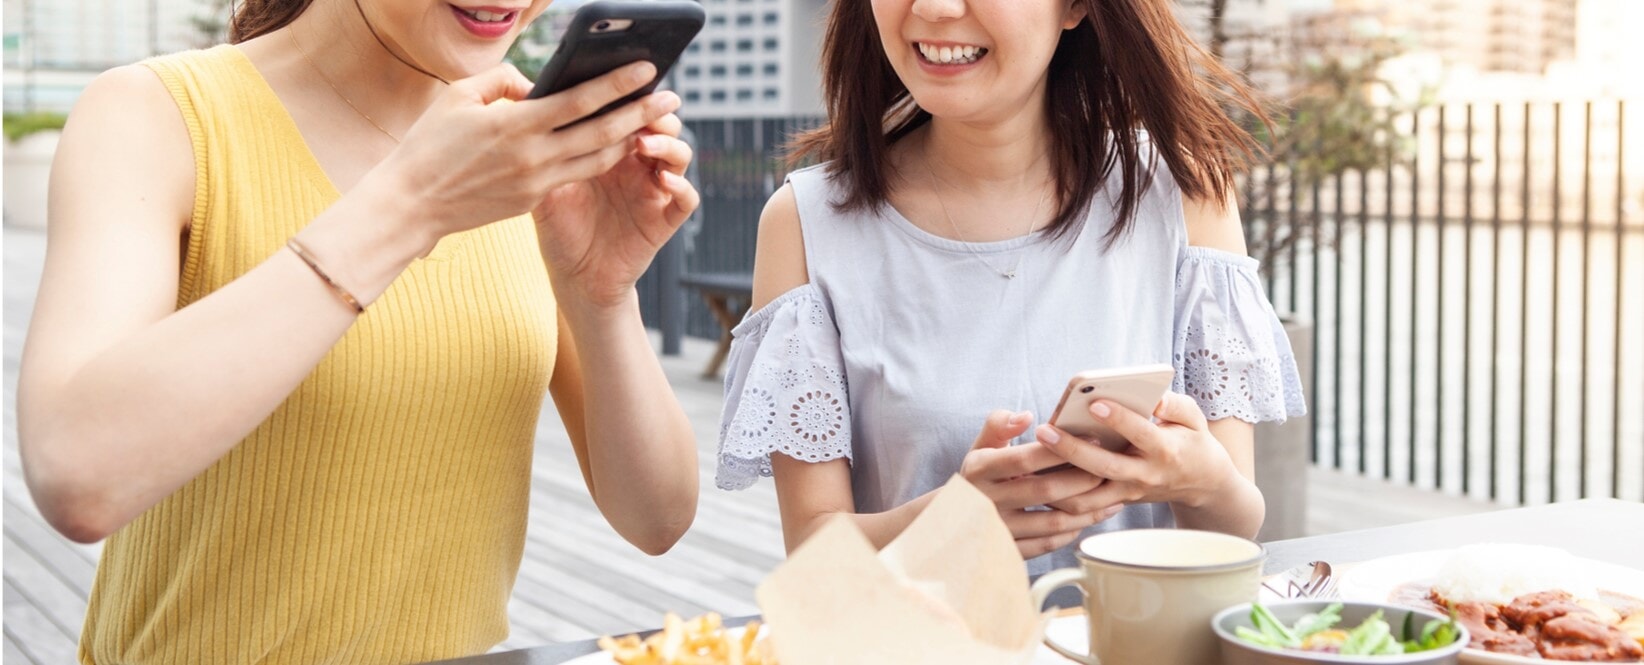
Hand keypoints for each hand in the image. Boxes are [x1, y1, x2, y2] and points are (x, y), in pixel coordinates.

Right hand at [374, 61, 678, 248]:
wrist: (411, 204)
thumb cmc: (430, 143)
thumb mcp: (460, 97)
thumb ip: (504, 82)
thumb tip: (538, 84)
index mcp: (515, 125)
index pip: (581, 100)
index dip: (619, 84)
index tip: (648, 70)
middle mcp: (533, 157)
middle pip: (603, 132)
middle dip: (642, 113)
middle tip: (672, 98)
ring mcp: (536, 183)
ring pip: (597, 160)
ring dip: (629, 140)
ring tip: (652, 122)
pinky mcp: (533, 202)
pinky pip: (575, 175)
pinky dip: (599, 158)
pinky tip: (615, 145)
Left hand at [533, 108, 698, 307]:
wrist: (574, 278)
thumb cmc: (559, 230)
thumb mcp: (546, 187)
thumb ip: (547, 154)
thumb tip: (530, 112)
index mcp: (611, 151)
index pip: (629, 114)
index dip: (630, 97)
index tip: (622, 81)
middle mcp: (637, 166)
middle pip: (661, 126)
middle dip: (656, 112)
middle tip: (643, 106)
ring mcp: (654, 191)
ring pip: (679, 154)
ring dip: (668, 143)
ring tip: (645, 143)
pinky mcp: (665, 220)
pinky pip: (687, 198)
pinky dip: (682, 186)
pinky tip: (665, 180)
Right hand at [958, 410, 1121, 558]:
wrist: (952, 519)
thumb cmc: (978, 476)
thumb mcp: (980, 446)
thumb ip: (999, 424)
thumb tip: (1026, 416)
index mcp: (981, 469)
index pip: (1025, 458)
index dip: (1061, 450)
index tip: (1093, 440)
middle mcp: (987, 500)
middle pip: (1046, 491)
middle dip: (1084, 479)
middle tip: (1110, 469)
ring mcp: (999, 528)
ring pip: (1053, 522)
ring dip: (1088, 510)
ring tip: (1112, 497)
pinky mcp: (1008, 550)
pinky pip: (1047, 545)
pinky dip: (1071, 533)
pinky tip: (1088, 519)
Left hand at [1037, 392, 1243, 515]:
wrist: (1202, 483)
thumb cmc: (1191, 441)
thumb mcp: (1194, 418)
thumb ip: (1176, 405)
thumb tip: (1155, 398)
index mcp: (1165, 450)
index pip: (1140, 434)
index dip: (1119, 419)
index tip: (1095, 403)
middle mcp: (1145, 475)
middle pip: (1104, 467)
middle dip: (1072, 449)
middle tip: (1045, 430)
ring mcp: (1129, 492)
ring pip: (1089, 497)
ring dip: (1058, 482)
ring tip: (1031, 458)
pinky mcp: (1118, 502)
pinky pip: (1085, 507)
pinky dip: (1060, 498)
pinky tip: (1039, 478)